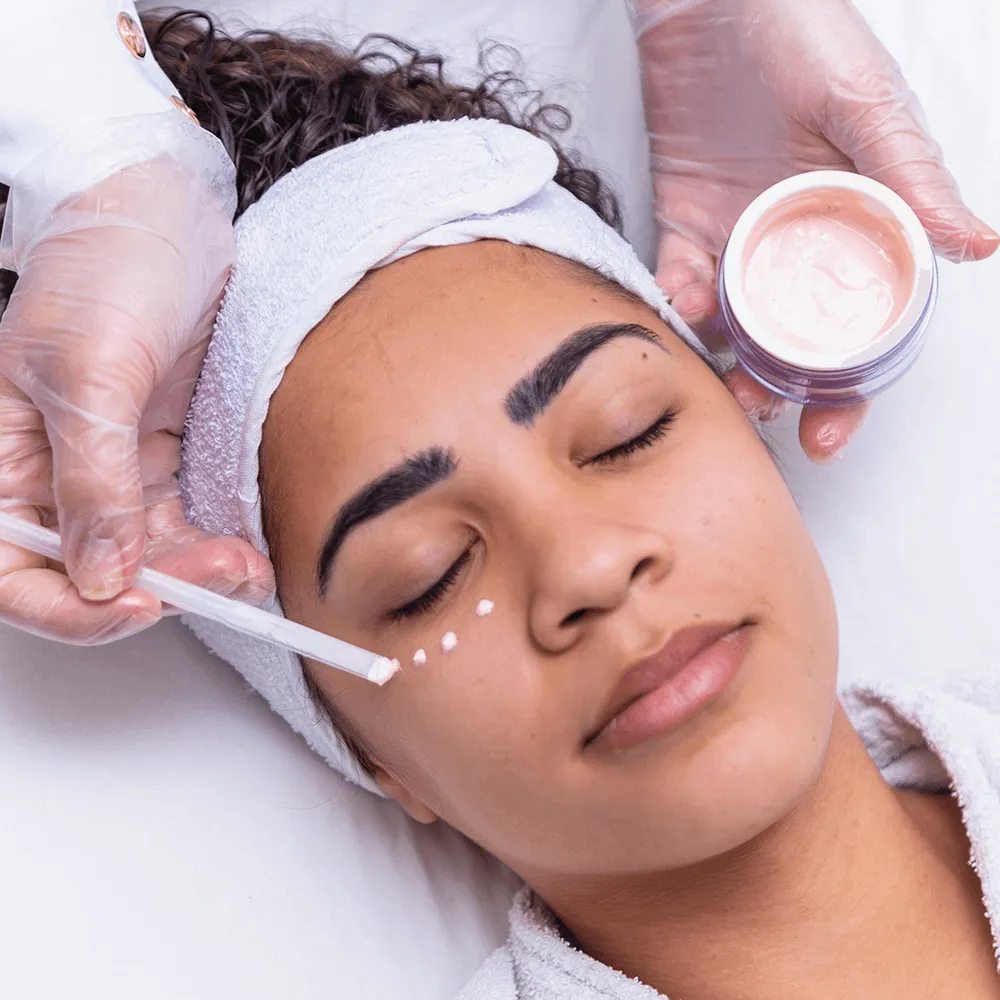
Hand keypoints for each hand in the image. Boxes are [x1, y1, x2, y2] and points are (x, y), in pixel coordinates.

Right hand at [0, 156, 272, 642]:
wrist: (165, 215)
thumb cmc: (104, 269)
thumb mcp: (88, 372)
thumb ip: (90, 481)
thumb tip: (97, 574)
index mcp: (3, 461)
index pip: (13, 571)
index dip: (67, 607)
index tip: (134, 603)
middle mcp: (54, 477)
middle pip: (90, 574)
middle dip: (157, 588)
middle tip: (221, 579)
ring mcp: (114, 471)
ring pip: (148, 557)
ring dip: (198, 573)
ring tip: (247, 569)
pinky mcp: (166, 458)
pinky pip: (186, 522)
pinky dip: (215, 542)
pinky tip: (247, 547)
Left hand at [636, 0, 998, 460]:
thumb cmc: (802, 31)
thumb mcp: (865, 104)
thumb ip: (910, 178)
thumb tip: (977, 246)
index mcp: (851, 225)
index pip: (856, 324)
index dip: (848, 386)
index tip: (829, 430)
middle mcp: (794, 243)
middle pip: (791, 342)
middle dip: (780, 390)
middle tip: (761, 414)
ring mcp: (736, 236)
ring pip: (731, 325)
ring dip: (724, 359)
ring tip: (720, 376)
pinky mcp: (683, 219)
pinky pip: (676, 279)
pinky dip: (675, 301)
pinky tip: (678, 308)